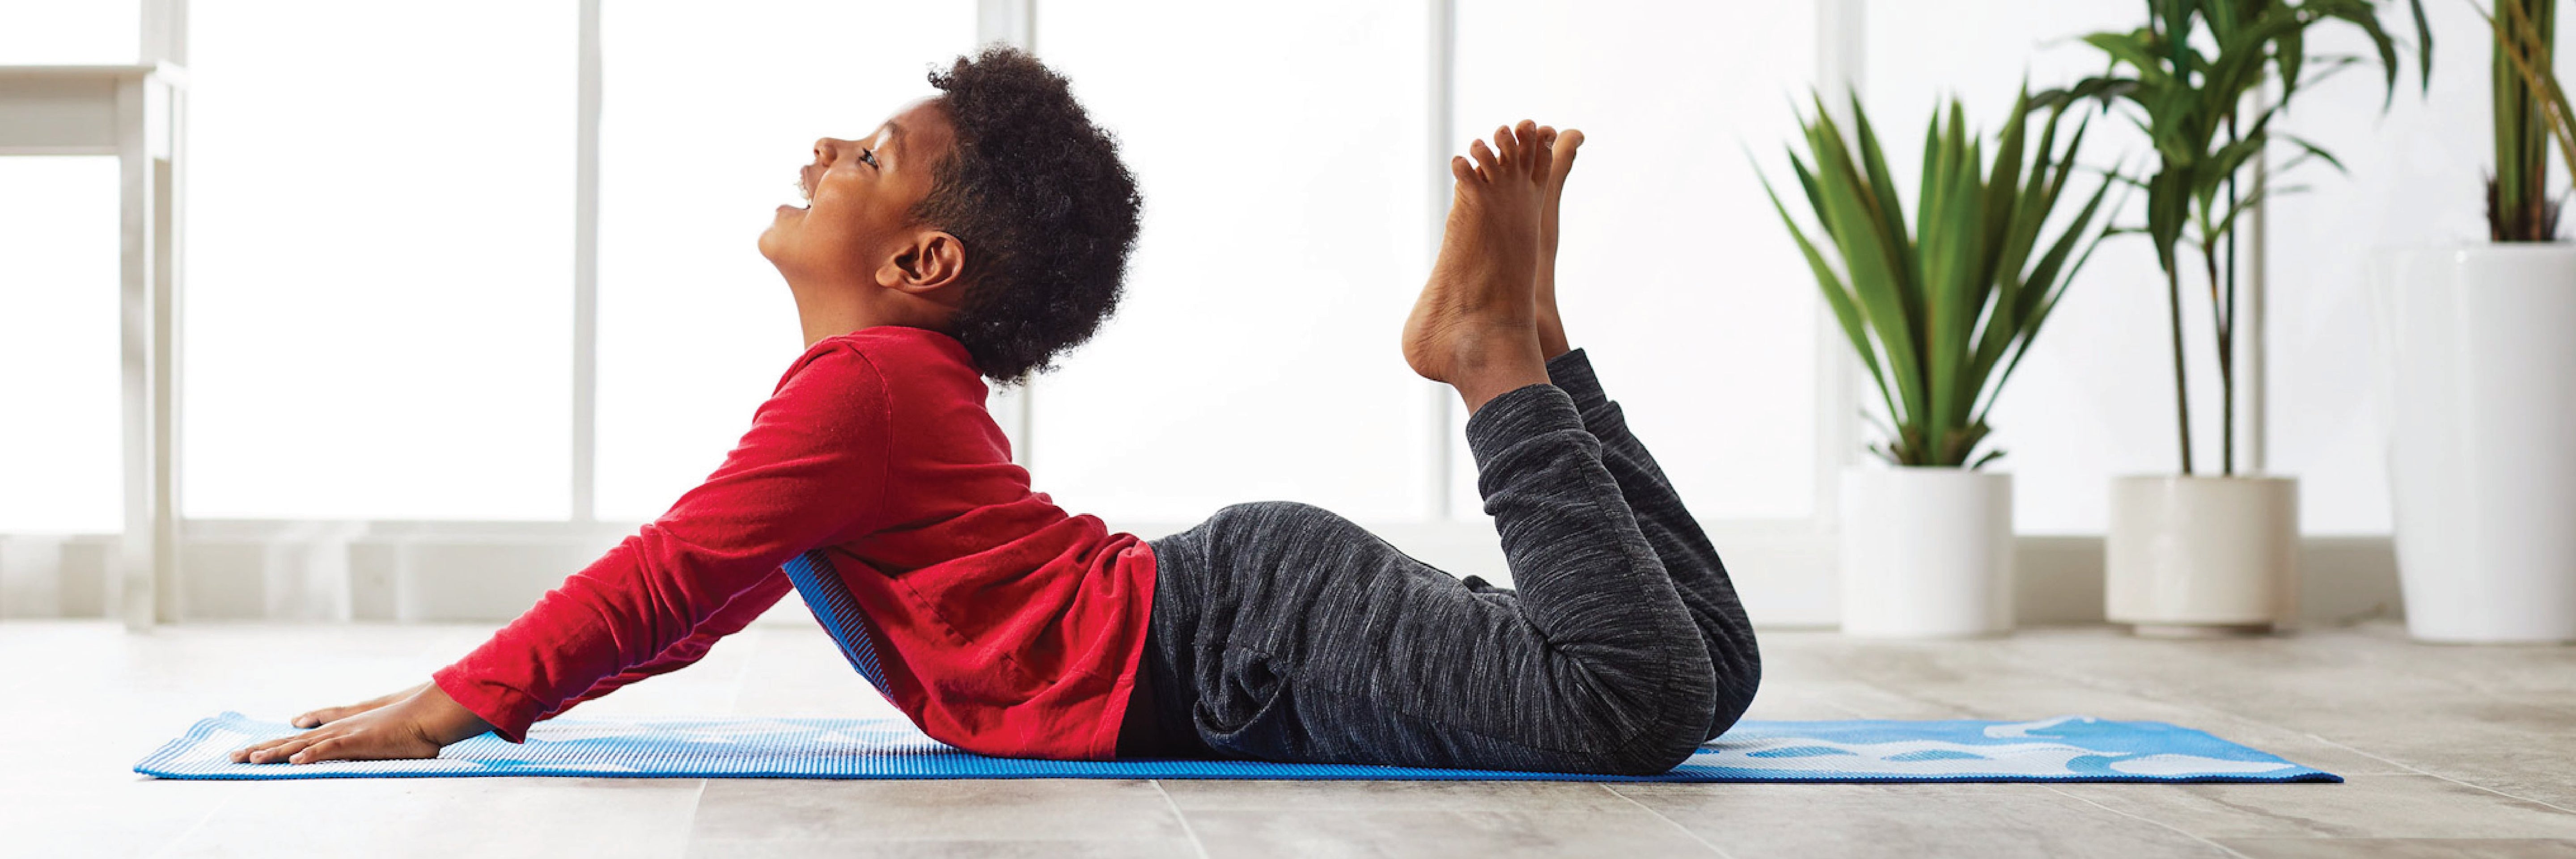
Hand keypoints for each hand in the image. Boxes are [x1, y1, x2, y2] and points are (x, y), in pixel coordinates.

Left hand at [231, 682, 493, 764]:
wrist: (428, 715)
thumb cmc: (411, 729)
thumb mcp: (383, 740)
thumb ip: (367, 746)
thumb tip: (363, 753)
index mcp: (339, 731)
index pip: (299, 741)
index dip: (275, 746)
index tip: (253, 752)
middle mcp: (336, 730)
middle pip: (290, 742)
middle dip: (261, 749)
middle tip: (232, 758)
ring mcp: (345, 734)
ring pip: (301, 746)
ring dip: (275, 753)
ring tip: (250, 760)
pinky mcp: (357, 740)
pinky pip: (329, 749)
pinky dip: (311, 756)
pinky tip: (294, 763)